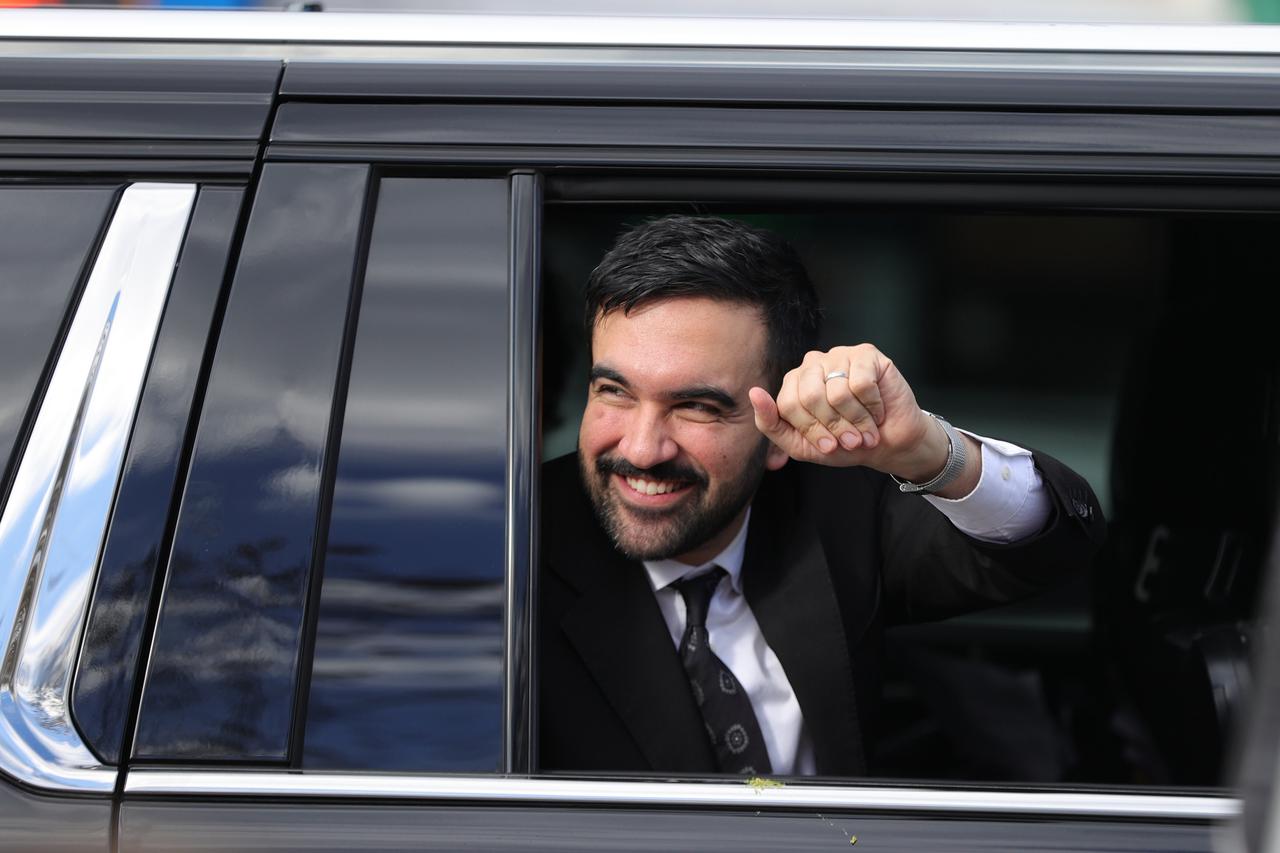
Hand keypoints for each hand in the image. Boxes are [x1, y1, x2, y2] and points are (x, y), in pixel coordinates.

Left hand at [748, 344, 950, 481]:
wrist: (888, 444)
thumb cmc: (843, 443)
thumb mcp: (800, 444)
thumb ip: (770, 423)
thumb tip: (753, 393)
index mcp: (794, 383)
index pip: (789, 406)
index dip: (812, 432)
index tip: (829, 446)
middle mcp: (813, 364)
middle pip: (811, 397)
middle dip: (834, 427)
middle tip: (850, 439)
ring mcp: (839, 355)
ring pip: (838, 392)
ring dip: (856, 420)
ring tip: (866, 428)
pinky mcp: (866, 354)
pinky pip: (862, 383)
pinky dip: (872, 405)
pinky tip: (877, 408)